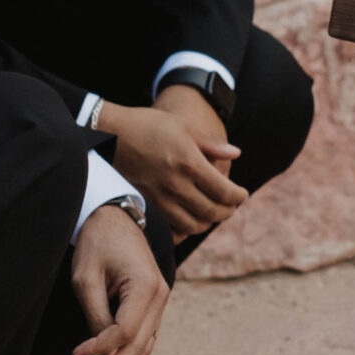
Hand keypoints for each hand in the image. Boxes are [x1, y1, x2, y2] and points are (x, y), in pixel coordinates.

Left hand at [71, 202, 170, 354]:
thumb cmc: (97, 243)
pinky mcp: (153, 303)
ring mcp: (160, 300)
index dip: (100, 349)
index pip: (125, 331)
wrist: (113, 218)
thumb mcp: (86, 279)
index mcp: (145, 286)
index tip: (75, 354)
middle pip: (140, 345)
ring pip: (145, 344)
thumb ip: (97, 316)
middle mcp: (160, 295)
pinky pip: (145, 335)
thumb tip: (104, 352)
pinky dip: (129, 352)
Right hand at [101, 99, 245, 239]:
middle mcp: (176, 184)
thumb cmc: (149, 125)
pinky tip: (189, 222)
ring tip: (212, 214)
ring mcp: (160, 198)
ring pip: (192, 225)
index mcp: (189, 163)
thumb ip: (210, 144)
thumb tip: (236, 154)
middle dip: (227, 212)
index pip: (224, 191)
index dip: (238, 197)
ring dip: (207, 223)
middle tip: (232, 207)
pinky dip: (184, 230)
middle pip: (211, 211)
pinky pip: (170, 228)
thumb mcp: (182, 127)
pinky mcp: (146, 205)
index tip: (243, 195)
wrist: (111, 134)